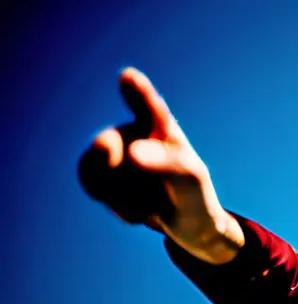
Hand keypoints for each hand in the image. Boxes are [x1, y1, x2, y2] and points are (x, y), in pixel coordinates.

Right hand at [78, 67, 243, 263]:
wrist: (189, 225)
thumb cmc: (195, 193)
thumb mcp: (191, 178)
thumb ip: (165, 162)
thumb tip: (131, 154)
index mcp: (161, 126)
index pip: (148, 105)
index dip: (137, 91)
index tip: (129, 78)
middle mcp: (133, 133)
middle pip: (107, 144)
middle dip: (111, 165)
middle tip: (123, 172)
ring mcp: (115, 154)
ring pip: (98, 172)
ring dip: (125, 197)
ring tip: (154, 203)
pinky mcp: (102, 176)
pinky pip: (95, 188)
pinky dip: (120, 207)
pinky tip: (141, 212)